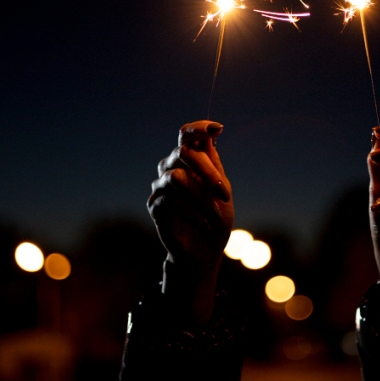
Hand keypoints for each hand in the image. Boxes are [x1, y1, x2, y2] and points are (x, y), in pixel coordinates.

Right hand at [148, 120, 232, 323]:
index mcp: (191, 161)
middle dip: (207, 172)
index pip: (187, 134)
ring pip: (176, 177)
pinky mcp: (154, 206)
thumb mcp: (222, 191)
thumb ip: (214, 165)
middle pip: (182, 152)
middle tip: (224, 194)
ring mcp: (161, 187)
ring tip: (216, 214)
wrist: (205, 252)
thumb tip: (211, 133)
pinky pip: (169, 201)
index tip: (217, 129)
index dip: (198, 128)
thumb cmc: (215, 219)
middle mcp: (172, 168)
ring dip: (201, 197)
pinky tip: (202, 224)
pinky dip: (191, 213)